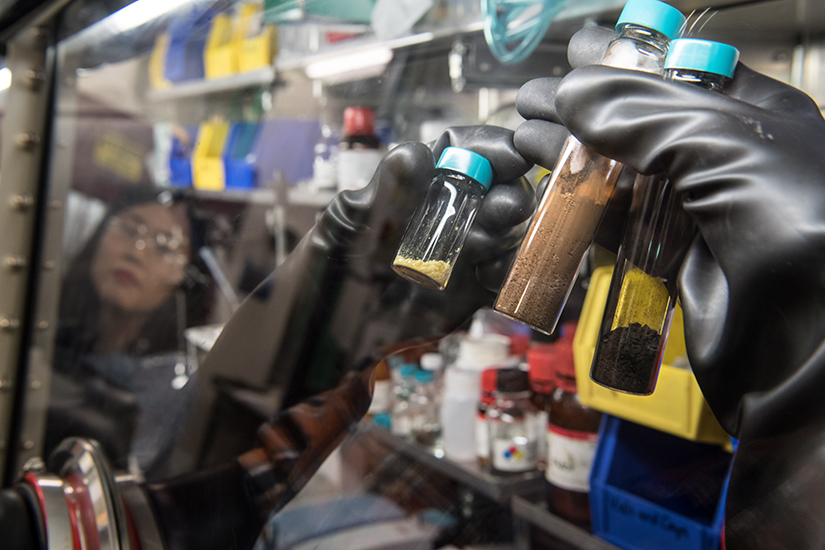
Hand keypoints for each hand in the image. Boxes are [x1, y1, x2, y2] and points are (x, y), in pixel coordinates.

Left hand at [203, 126, 555, 409]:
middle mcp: (448, 213)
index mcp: (418, 185)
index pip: (465, 151)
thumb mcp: (350, 227)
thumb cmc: (328, 268)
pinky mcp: (473, 290)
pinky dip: (510, 273)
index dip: (491, 149)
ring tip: (480, 248)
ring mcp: (464, 252)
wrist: (328, 339)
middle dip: (507, 193)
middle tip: (500, 209)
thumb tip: (413, 153)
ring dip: (509, 233)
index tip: (508, 157)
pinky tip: (492, 276)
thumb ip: (384, 193)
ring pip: (509, 230)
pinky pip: (506, 276)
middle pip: (499, 188)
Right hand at [516, 26, 824, 548]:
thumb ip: (643, 114)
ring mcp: (696, 212)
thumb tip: (573, 93)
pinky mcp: (671, 257)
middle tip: (533, 101)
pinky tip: (546, 192)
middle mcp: (725, 160)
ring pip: (621, 176)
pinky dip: (578, 210)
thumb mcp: (723, 145)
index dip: (624, 63)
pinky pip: (615, 226)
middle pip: (640, 124)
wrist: (809, 341)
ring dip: (572, 158)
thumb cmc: (798, 226)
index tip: (573, 56)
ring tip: (526, 139)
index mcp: (755, 117)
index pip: (678, 73)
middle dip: (584, 112)